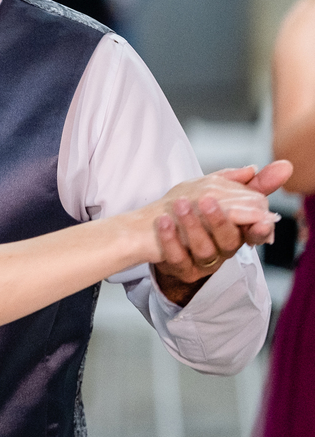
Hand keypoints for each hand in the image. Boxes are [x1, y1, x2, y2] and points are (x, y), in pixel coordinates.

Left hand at [151, 161, 291, 304]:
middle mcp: (223, 250)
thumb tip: (283, 166)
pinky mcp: (179, 269)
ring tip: (179, 204)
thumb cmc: (191, 210)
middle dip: (220, 220)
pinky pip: (177, 258)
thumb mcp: (216, 191)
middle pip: (230, 241)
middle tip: (206, 199)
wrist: (152, 231)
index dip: (260, 229)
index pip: (255, 233)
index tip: (261, 221)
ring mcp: (201, 262)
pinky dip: (170, 239)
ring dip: (192, 225)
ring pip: (205, 250)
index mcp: (236, 231)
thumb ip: (246, 183)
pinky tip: (163, 221)